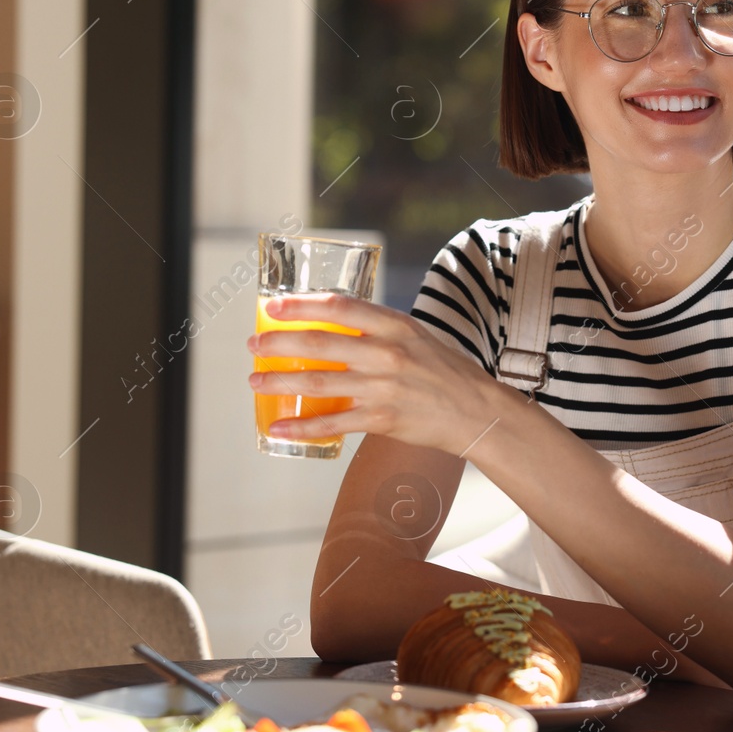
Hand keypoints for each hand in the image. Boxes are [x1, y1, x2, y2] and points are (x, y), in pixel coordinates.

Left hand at [247, 293, 507, 456]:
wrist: (476, 411)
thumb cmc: (445, 371)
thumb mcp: (416, 336)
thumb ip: (379, 330)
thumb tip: (337, 326)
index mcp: (395, 326)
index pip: (339, 307)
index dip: (302, 305)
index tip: (274, 307)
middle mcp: (386, 353)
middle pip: (318, 344)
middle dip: (278, 343)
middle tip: (255, 345)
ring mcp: (383, 388)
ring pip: (317, 382)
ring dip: (279, 381)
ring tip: (256, 381)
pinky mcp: (383, 419)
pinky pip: (333, 423)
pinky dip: (302, 426)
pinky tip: (279, 426)